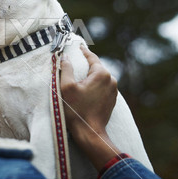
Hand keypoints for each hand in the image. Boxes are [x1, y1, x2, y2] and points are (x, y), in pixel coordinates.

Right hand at [60, 45, 120, 170]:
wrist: (89, 133)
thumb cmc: (76, 110)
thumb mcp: (66, 87)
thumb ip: (66, 69)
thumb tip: (64, 57)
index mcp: (101, 74)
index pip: (91, 57)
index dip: (83, 51)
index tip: (78, 45)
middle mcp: (111, 80)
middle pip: (96, 67)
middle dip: (86, 64)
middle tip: (76, 60)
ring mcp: (113, 91)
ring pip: (100, 77)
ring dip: (90, 75)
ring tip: (79, 75)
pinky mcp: (112, 100)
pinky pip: (102, 87)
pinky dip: (94, 84)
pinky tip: (85, 88)